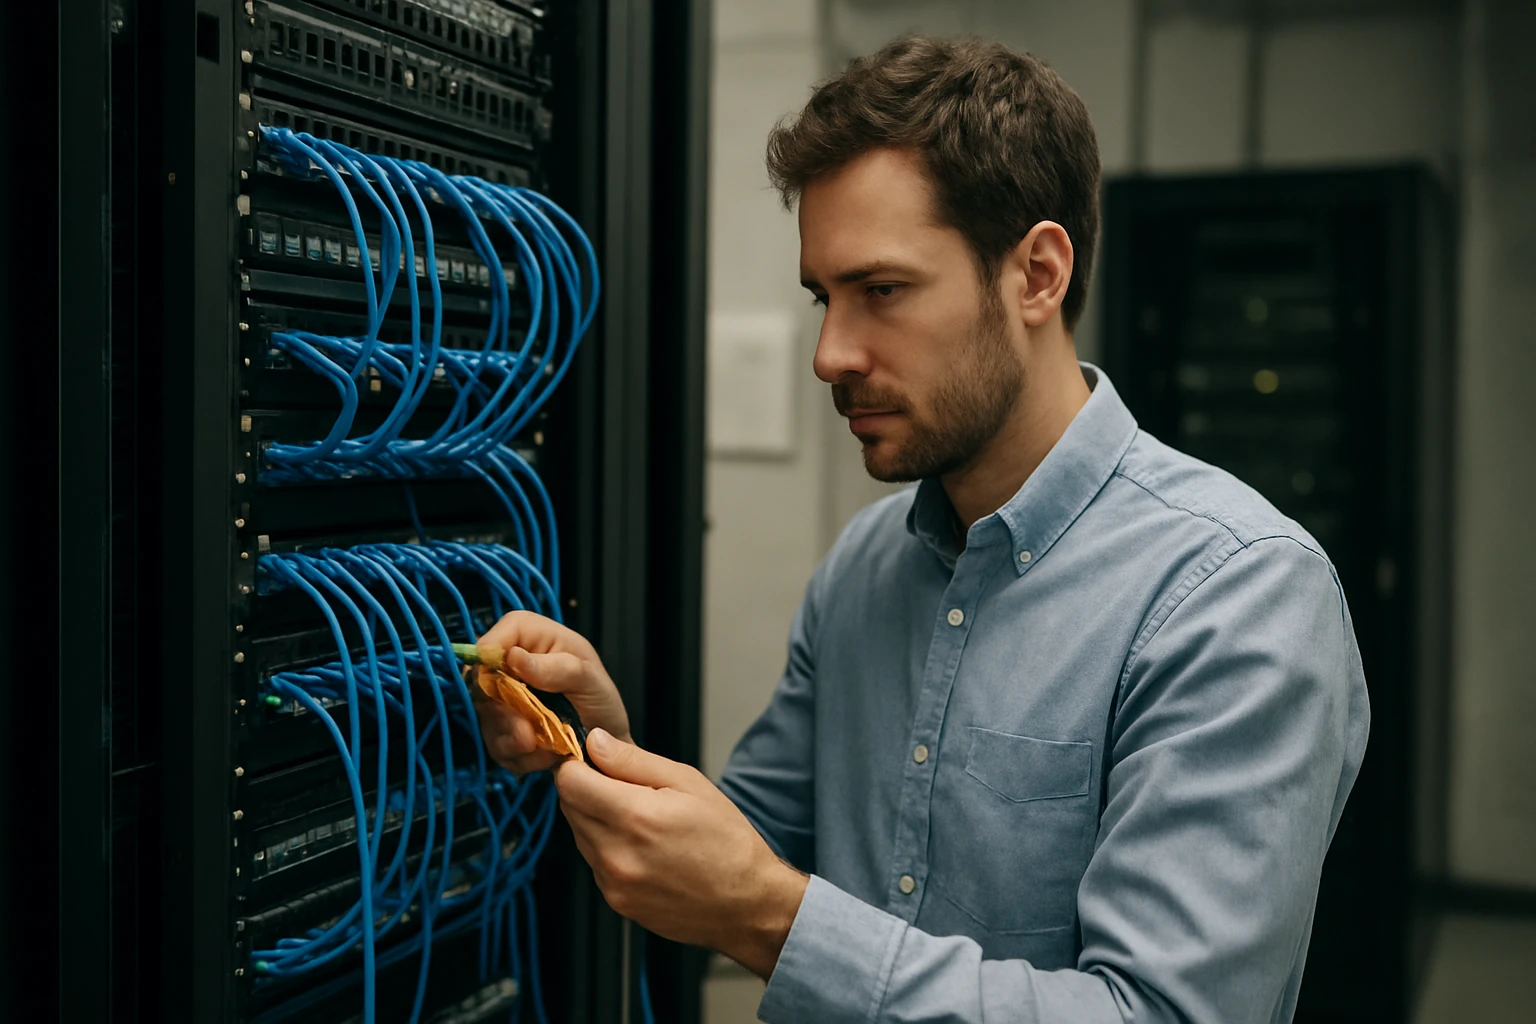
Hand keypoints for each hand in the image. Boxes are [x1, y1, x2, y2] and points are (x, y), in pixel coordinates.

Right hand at [472, 611, 631, 774]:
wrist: (605, 738)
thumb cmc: (599, 696)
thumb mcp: (588, 677)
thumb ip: (555, 667)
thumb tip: (514, 656)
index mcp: (526, 635)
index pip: (487, 644)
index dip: (489, 665)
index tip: (507, 689)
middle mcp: (505, 666)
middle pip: (479, 687)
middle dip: (504, 715)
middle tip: (529, 734)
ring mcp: (499, 700)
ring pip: (486, 721)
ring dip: (515, 740)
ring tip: (547, 746)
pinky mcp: (500, 732)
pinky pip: (496, 747)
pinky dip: (521, 757)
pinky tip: (547, 754)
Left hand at [554, 729, 808, 979]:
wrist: (746, 903)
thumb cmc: (727, 841)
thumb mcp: (688, 783)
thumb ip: (633, 760)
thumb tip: (595, 742)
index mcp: (635, 816)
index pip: (569, 781)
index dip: (578, 764)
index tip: (594, 761)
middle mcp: (616, 853)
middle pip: (569, 806)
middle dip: (588, 789)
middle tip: (625, 788)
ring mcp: (613, 882)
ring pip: (579, 834)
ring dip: (597, 820)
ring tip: (641, 821)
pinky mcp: (616, 901)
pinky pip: (594, 862)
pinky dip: (608, 848)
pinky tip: (643, 848)